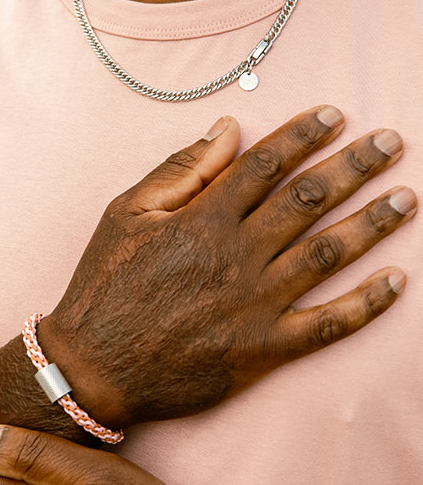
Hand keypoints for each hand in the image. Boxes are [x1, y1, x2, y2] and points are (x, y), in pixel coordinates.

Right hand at [41, 107, 415, 425]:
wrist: (94, 369)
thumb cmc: (103, 288)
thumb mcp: (125, 214)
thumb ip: (180, 170)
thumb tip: (230, 128)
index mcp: (203, 219)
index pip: (268, 164)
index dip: (305, 134)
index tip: (336, 115)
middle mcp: (237, 256)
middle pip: (310, 199)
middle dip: (356, 165)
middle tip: (391, 143)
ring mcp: (255, 304)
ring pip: (328, 254)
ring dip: (373, 222)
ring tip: (407, 199)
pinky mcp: (264, 349)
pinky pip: (327, 325)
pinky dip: (366, 304)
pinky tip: (396, 281)